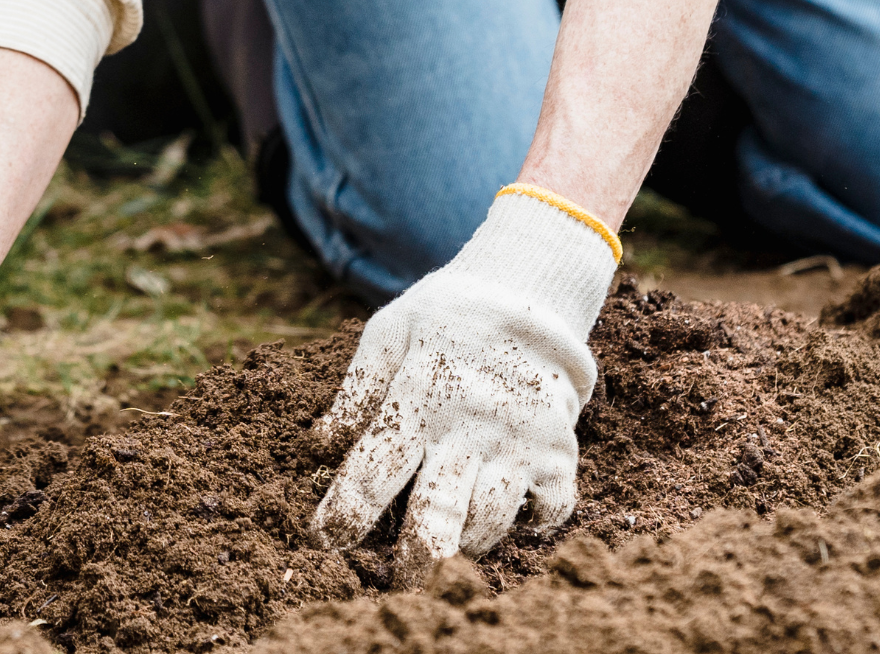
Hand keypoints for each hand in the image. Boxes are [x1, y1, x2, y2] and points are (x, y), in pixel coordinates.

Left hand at [309, 189, 615, 587]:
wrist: (529, 295)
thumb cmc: (446, 317)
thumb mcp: (390, 331)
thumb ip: (356, 389)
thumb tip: (320, 446)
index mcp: (419, 394)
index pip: (374, 467)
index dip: (347, 510)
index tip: (326, 540)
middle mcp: (469, 426)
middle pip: (437, 512)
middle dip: (412, 559)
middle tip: (396, 584)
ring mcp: (518, 444)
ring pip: (487, 522)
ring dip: (462, 544)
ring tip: (444, 546)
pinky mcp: (559, 455)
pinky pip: (545, 515)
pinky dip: (525, 527)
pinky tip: (505, 515)